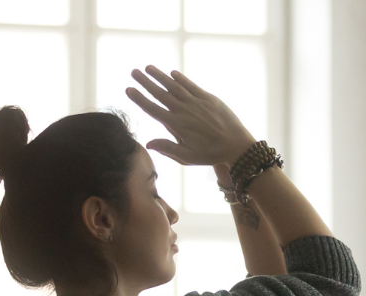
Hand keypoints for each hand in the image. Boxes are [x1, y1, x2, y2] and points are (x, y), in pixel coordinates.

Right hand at [126, 66, 256, 166]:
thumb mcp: (188, 157)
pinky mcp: (208, 98)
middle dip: (145, 82)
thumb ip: (167, 149)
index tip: (129, 89)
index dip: (139, 99)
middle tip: (133, 72)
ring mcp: (196, 102)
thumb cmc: (211, 154)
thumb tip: (148, 143)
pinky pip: (191, 86)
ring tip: (148, 68)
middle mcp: (184, 110)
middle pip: (160, 93)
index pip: (153, 109)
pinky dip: (181, 78)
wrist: (237, 145)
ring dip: (160, 76)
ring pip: (174, 86)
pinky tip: (172, 73)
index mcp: (177, 125)